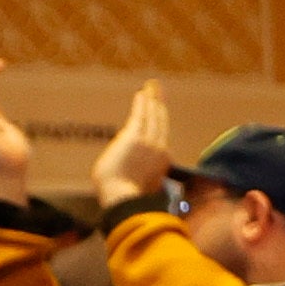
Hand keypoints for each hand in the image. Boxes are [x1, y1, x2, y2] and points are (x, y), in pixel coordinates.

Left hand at [93, 79, 176, 211]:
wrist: (124, 198)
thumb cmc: (126, 198)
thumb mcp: (138, 187)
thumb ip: (141, 177)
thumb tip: (135, 179)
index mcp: (161, 162)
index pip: (160, 136)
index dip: (160, 120)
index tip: (159, 111)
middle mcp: (159, 149)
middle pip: (161, 122)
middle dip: (159, 104)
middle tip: (159, 90)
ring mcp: (149, 142)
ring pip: (153, 116)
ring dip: (152, 100)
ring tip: (151, 87)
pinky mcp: (136, 137)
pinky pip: (141, 115)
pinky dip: (143, 103)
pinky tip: (142, 94)